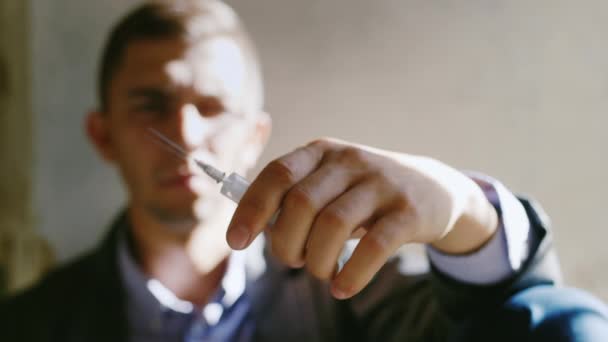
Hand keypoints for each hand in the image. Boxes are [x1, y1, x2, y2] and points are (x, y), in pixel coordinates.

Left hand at [226, 138, 497, 298]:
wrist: (434, 188)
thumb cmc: (365, 193)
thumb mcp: (331, 182)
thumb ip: (295, 198)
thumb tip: (255, 228)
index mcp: (322, 152)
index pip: (277, 174)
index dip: (251, 209)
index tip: (236, 242)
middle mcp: (349, 160)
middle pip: (301, 203)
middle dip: (286, 243)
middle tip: (294, 261)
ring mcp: (382, 183)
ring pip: (333, 224)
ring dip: (318, 261)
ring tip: (322, 273)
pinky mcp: (408, 211)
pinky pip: (374, 246)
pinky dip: (353, 274)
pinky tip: (344, 288)